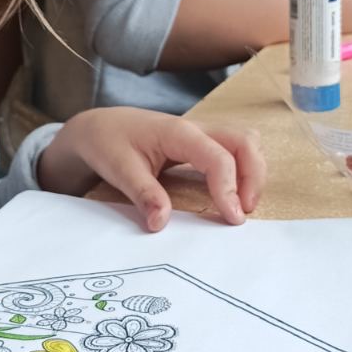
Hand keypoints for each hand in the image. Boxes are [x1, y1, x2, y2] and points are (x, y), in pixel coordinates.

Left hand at [37, 108, 265, 231]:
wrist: (98, 127)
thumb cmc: (108, 142)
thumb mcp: (120, 169)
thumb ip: (144, 194)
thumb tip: (161, 223)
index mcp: (178, 132)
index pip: (218, 157)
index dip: (229, 188)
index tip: (232, 217)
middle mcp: (195, 128)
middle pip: (244, 141)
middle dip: (253, 176)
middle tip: (245, 211)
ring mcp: (200, 134)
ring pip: (245, 142)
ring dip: (252, 170)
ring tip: (243, 203)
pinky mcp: (200, 143)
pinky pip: (234, 149)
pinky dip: (243, 169)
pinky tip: (234, 192)